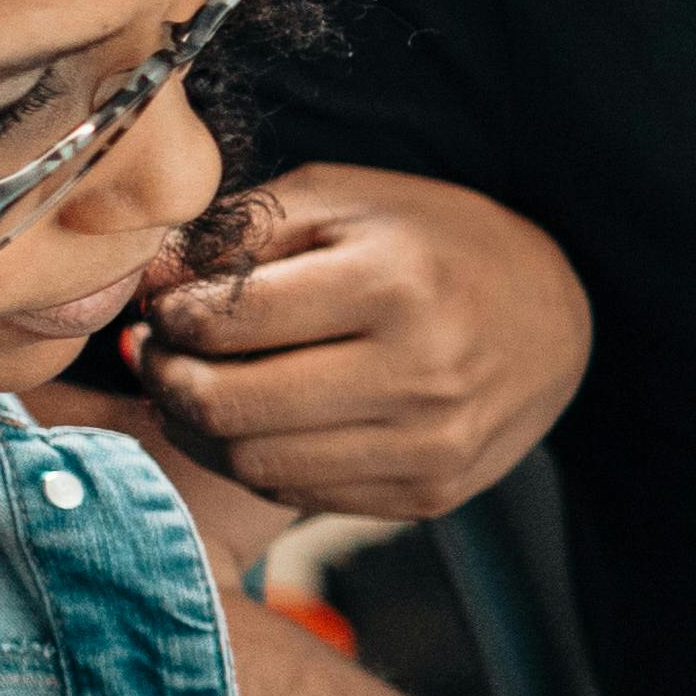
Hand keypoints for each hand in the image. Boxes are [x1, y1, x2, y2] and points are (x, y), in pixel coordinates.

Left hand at [130, 164, 589, 518]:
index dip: (170, 314)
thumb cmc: (438, 244)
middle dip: (168, 378)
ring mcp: (429, 446)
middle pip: (226, 406)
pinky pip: (298, 493)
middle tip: (162, 353)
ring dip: (200, 428)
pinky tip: (263, 420)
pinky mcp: (429, 495)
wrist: (555, 321)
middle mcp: (419, 374)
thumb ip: (238, 231)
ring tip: (200, 386)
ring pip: (251, 463)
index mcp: (395, 284)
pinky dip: (258, 458)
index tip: (170, 305)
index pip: (224, 322)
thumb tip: (141, 281)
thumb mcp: (345, 200)